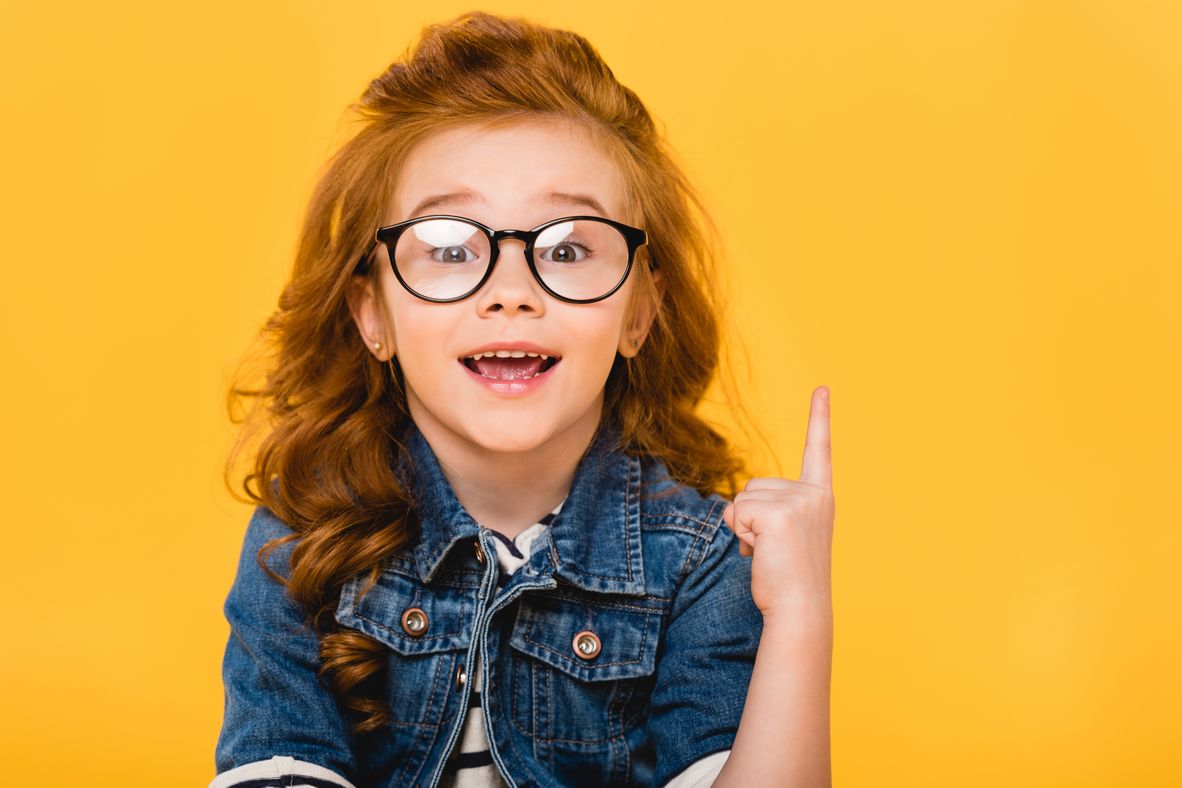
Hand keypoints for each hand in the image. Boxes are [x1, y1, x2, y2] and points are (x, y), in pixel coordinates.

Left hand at [722, 386, 834, 620]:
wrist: (799, 610)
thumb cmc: (788, 579)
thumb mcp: (783, 535)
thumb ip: (768, 511)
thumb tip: (733, 509)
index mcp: (820, 496)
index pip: (819, 450)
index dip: (819, 418)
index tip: (822, 388)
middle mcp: (814, 494)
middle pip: (754, 485)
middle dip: (750, 517)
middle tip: (771, 548)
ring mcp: (799, 502)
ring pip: (741, 499)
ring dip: (743, 527)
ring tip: (768, 552)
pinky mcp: (778, 514)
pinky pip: (736, 512)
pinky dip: (740, 534)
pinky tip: (760, 553)